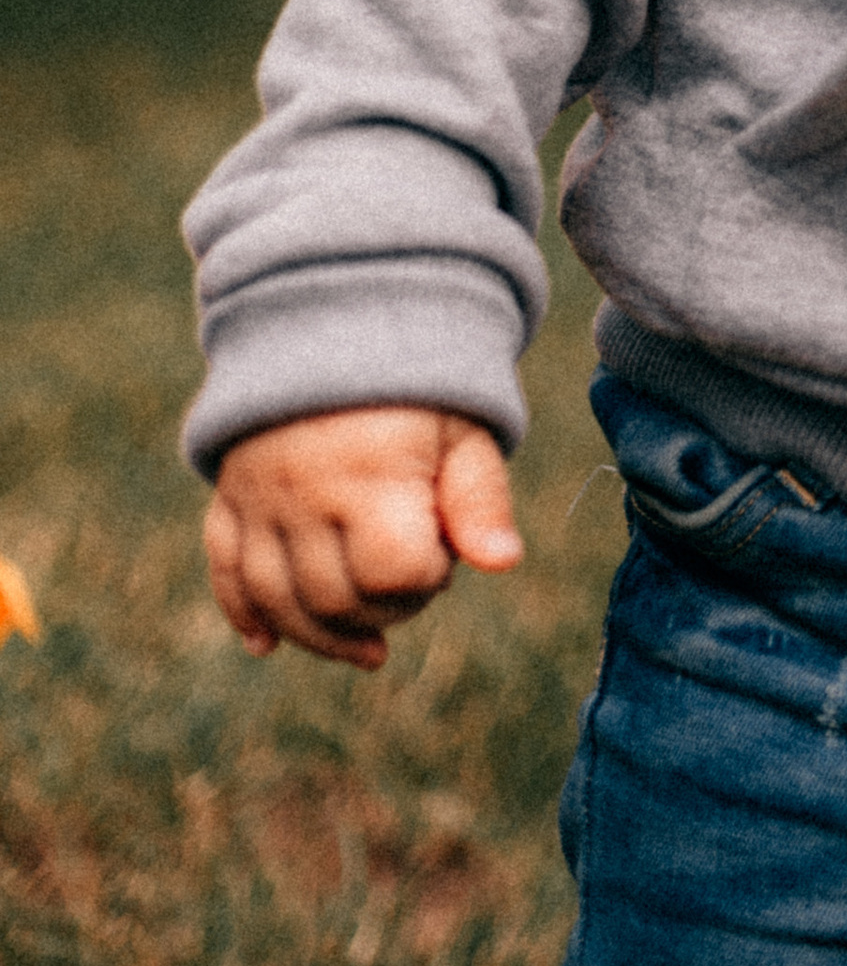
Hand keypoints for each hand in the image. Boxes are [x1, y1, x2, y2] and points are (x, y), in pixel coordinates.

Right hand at [206, 408, 521, 669]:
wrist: (339, 319)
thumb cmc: (416, 382)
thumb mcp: (463, 427)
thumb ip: (480, 498)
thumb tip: (502, 563)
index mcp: (371, 472)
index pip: (394, 572)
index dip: (427, 577)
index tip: (442, 550)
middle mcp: (305, 491)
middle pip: (333, 598)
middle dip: (382, 611)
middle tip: (413, 581)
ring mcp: (259, 496)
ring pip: (275, 598)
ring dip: (319, 638)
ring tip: (366, 646)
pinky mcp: (230, 496)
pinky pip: (225, 569)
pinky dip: (243, 612)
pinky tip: (266, 645)